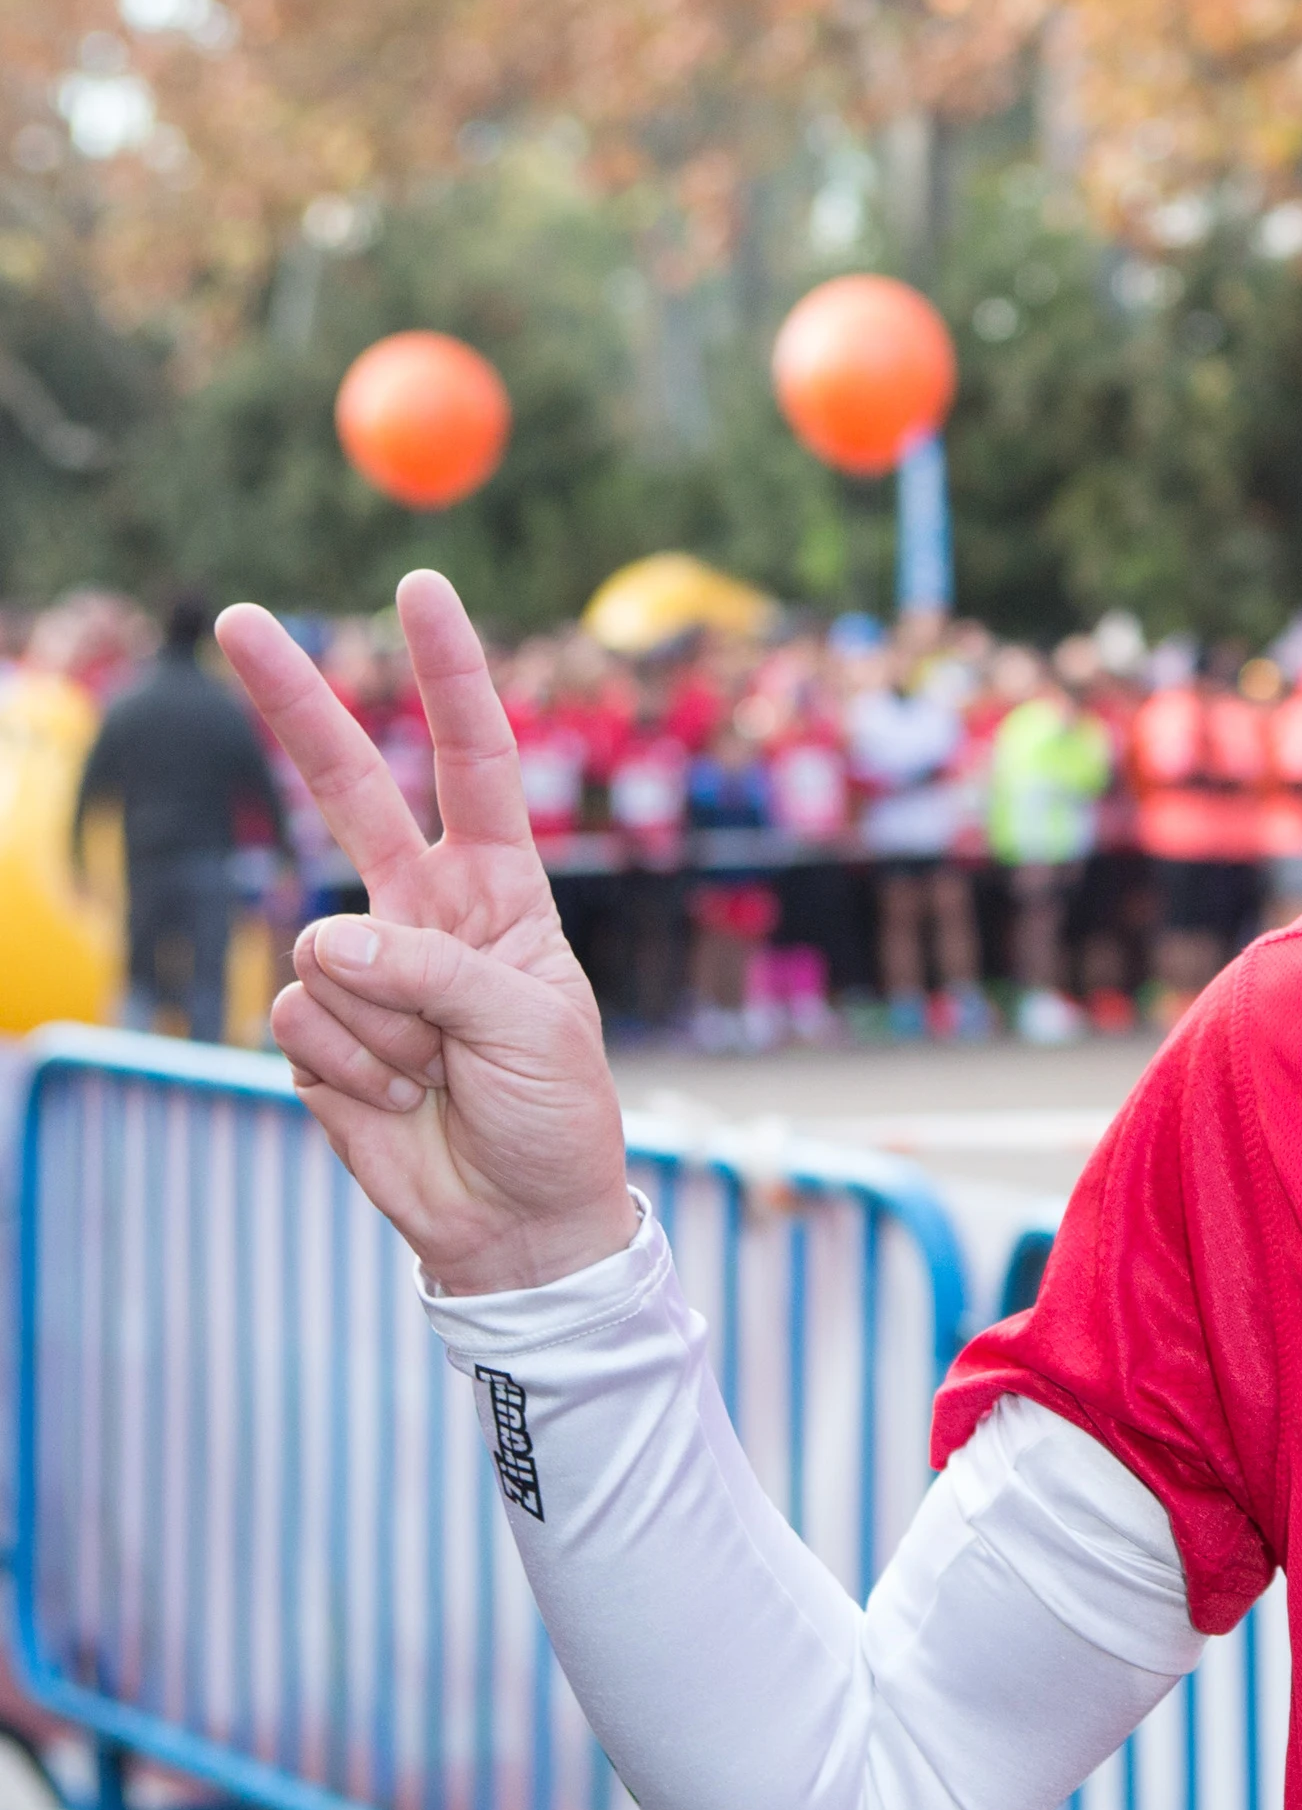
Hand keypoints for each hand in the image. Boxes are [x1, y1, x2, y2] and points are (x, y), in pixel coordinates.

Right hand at [216, 574, 634, 1293]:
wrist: (518, 1218)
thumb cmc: (554, 1113)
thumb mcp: (533, 1026)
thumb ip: (438, 972)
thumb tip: (330, 943)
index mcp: (502, 890)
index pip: (474, 761)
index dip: (449, 677)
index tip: (421, 590)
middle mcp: (424, 911)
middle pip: (349, 787)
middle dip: (295, 702)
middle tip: (239, 617)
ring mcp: (363, 967)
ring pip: (331, 949)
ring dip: (391, 1029)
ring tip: (441, 1074)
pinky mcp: (316, 1032)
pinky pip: (305, 1020)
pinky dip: (355, 1070)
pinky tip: (397, 1101)